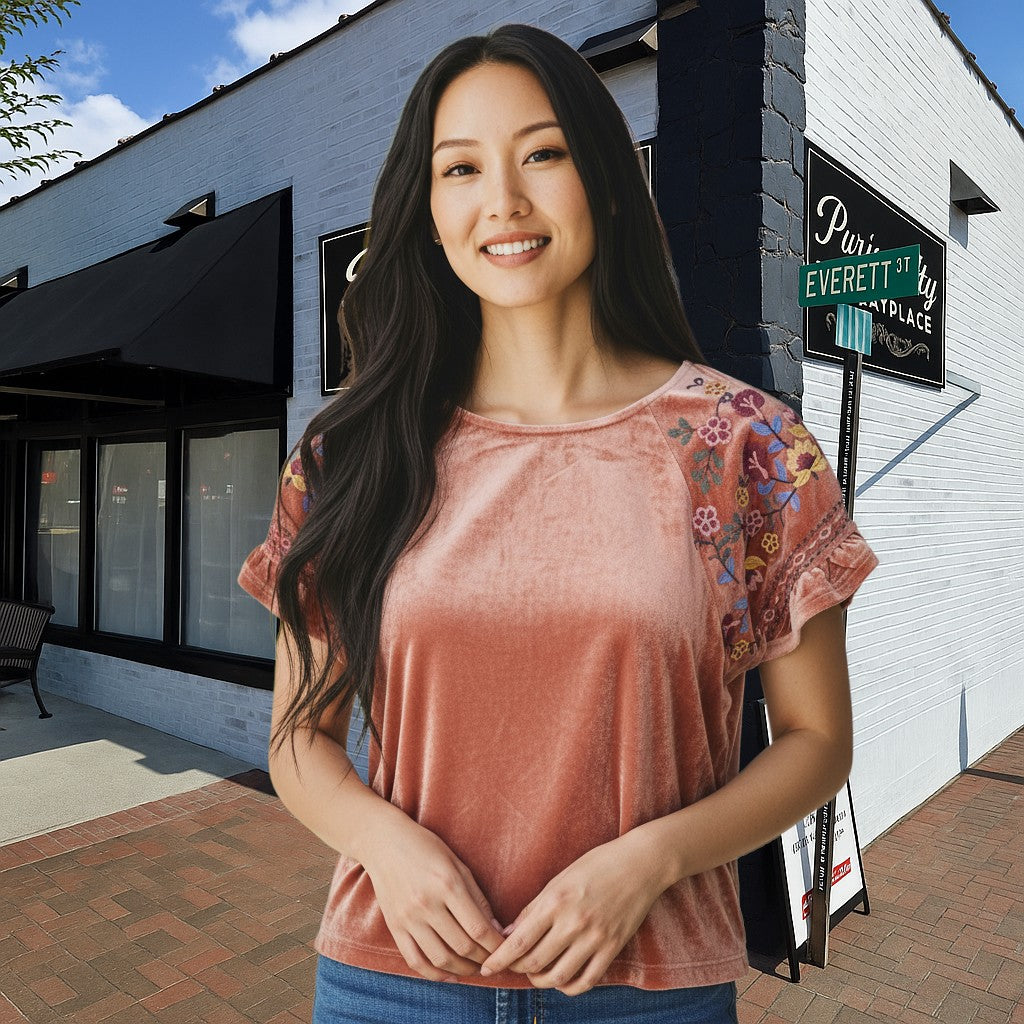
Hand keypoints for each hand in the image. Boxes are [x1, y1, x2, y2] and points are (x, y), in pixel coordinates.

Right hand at [362, 817, 505, 981]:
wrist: (384, 844)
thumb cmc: (426, 848)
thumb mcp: (457, 864)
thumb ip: (477, 897)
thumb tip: (495, 929)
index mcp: (448, 884)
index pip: (478, 928)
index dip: (496, 945)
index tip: (506, 950)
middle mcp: (427, 904)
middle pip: (462, 946)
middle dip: (483, 960)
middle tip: (494, 962)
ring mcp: (409, 918)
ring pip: (440, 959)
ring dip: (463, 970)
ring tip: (475, 969)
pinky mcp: (395, 927)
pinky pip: (415, 960)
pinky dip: (434, 975)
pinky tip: (449, 976)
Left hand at [478, 829, 668, 994]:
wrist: (639, 864)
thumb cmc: (596, 865)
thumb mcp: (559, 880)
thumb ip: (534, 909)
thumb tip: (510, 935)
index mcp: (555, 901)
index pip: (518, 942)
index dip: (498, 960)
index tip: (486, 968)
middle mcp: (573, 922)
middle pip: (535, 963)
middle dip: (517, 970)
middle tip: (512, 967)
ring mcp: (595, 938)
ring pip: (558, 977)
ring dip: (541, 981)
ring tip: (536, 973)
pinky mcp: (612, 948)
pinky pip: (586, 981)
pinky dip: (569, 987)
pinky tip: (562, 980)